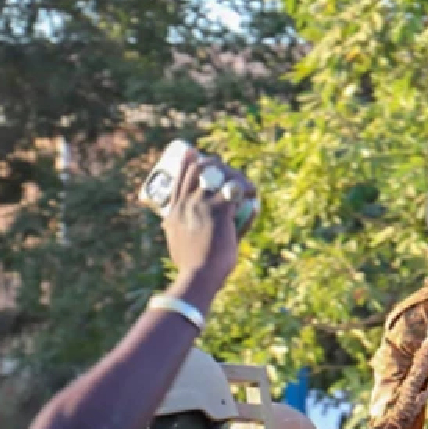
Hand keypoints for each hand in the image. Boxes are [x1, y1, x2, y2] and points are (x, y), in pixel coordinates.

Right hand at [162, 149, 249, 299]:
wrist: (198, 276)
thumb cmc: (192, 267)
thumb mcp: (180, 245)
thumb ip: (183, 233)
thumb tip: (182, 230)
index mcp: (173, 211)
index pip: (180, 178)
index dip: (187, 162)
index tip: (193, 152)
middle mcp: (186, 203)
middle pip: (200, 170)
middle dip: (215, 164)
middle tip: (229, 171)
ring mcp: (202, 205)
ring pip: (220, 177)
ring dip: (236, 177)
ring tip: (247, 185)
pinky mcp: (220, 211)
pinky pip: (236, 193)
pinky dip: (247, 192)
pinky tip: (254, 195)